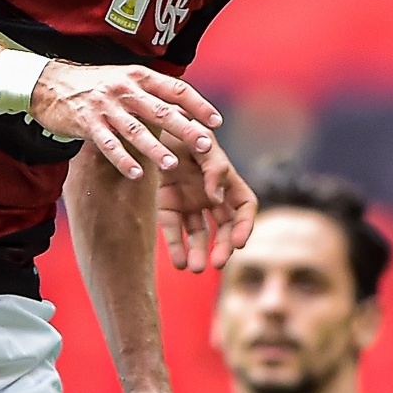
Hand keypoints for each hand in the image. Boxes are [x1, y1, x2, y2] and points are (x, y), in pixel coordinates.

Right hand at [30, 62, 223, 182]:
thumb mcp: (124, 79)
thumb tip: (185, 108)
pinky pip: (108, 144)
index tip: (216, 120)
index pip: (175, 88)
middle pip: (160, 110)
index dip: (197, 104)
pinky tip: (136, 174)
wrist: (50, 83)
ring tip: (171, 164)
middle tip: (205, 145)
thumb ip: (150, 92)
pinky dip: (122, 159)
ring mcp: (105, 106)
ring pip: (135, 130)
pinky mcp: (87, 123)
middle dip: (184, 128)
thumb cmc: (95, 84)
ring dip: (154, 148)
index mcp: (138, 76)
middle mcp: (124, 89)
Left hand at [158, 138, 256, 272]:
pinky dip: (176, 246)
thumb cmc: (181, 127)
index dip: (245, 225)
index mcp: (225, 178)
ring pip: (198, 233)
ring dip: (199, 252)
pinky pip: (173, 229)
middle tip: (217, 263)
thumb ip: (214, 167)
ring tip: (195, 269)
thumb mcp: (201, 140)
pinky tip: (178, 263)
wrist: (148, 123)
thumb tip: (217, 198)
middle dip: (223, 246)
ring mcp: (188, 201)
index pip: (244, 206)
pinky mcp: (166, 204)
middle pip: (223, 226)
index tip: (239, 243)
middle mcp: (209, 194)